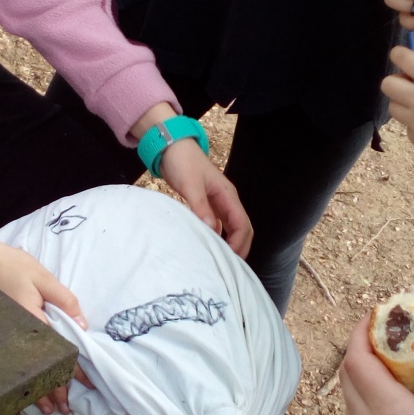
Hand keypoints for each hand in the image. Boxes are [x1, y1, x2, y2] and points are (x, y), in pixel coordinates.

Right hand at [0, 231, 88, 414]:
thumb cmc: (11, 266)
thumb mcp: (43, 278)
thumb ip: (64, 301)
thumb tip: (82, 327)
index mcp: (33, 320)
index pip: (59, 352)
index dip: (74, 370)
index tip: (87, 384)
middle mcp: (18, 334)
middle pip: (41, 368)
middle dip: (54, 390)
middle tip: (64, 409)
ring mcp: (7, 337)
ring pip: (25, 370)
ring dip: (37, 391)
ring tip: (48, 409)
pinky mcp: (0, 334)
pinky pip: (15, 362)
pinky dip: (23, 378)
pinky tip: (26, 390)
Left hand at [159, 137, 253, 258]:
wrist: (171, 147)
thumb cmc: (183, 162)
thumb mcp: (191, 184)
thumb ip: (200, 206)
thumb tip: (211, 229)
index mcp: (228, 196)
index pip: (243, 224)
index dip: (240, 243)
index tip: (230, 259)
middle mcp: (226, 201)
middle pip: (241, 229)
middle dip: (239, 247)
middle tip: (228, 267)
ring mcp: (216, 204)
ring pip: (229, 229)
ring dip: (227, 244)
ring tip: (218, 262)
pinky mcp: (206, 206)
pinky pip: (215, 226)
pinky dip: (214, 237)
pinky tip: (206, 247)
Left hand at [338, 315, 413, 414]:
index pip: (357, 359)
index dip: (363, 331)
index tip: (382, 314)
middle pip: (348, 376)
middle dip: (365, 349)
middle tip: (396, 335)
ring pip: (350, 399)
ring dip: (368, 376)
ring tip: (404, 367)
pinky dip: (370, 401)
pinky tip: (402, 402)